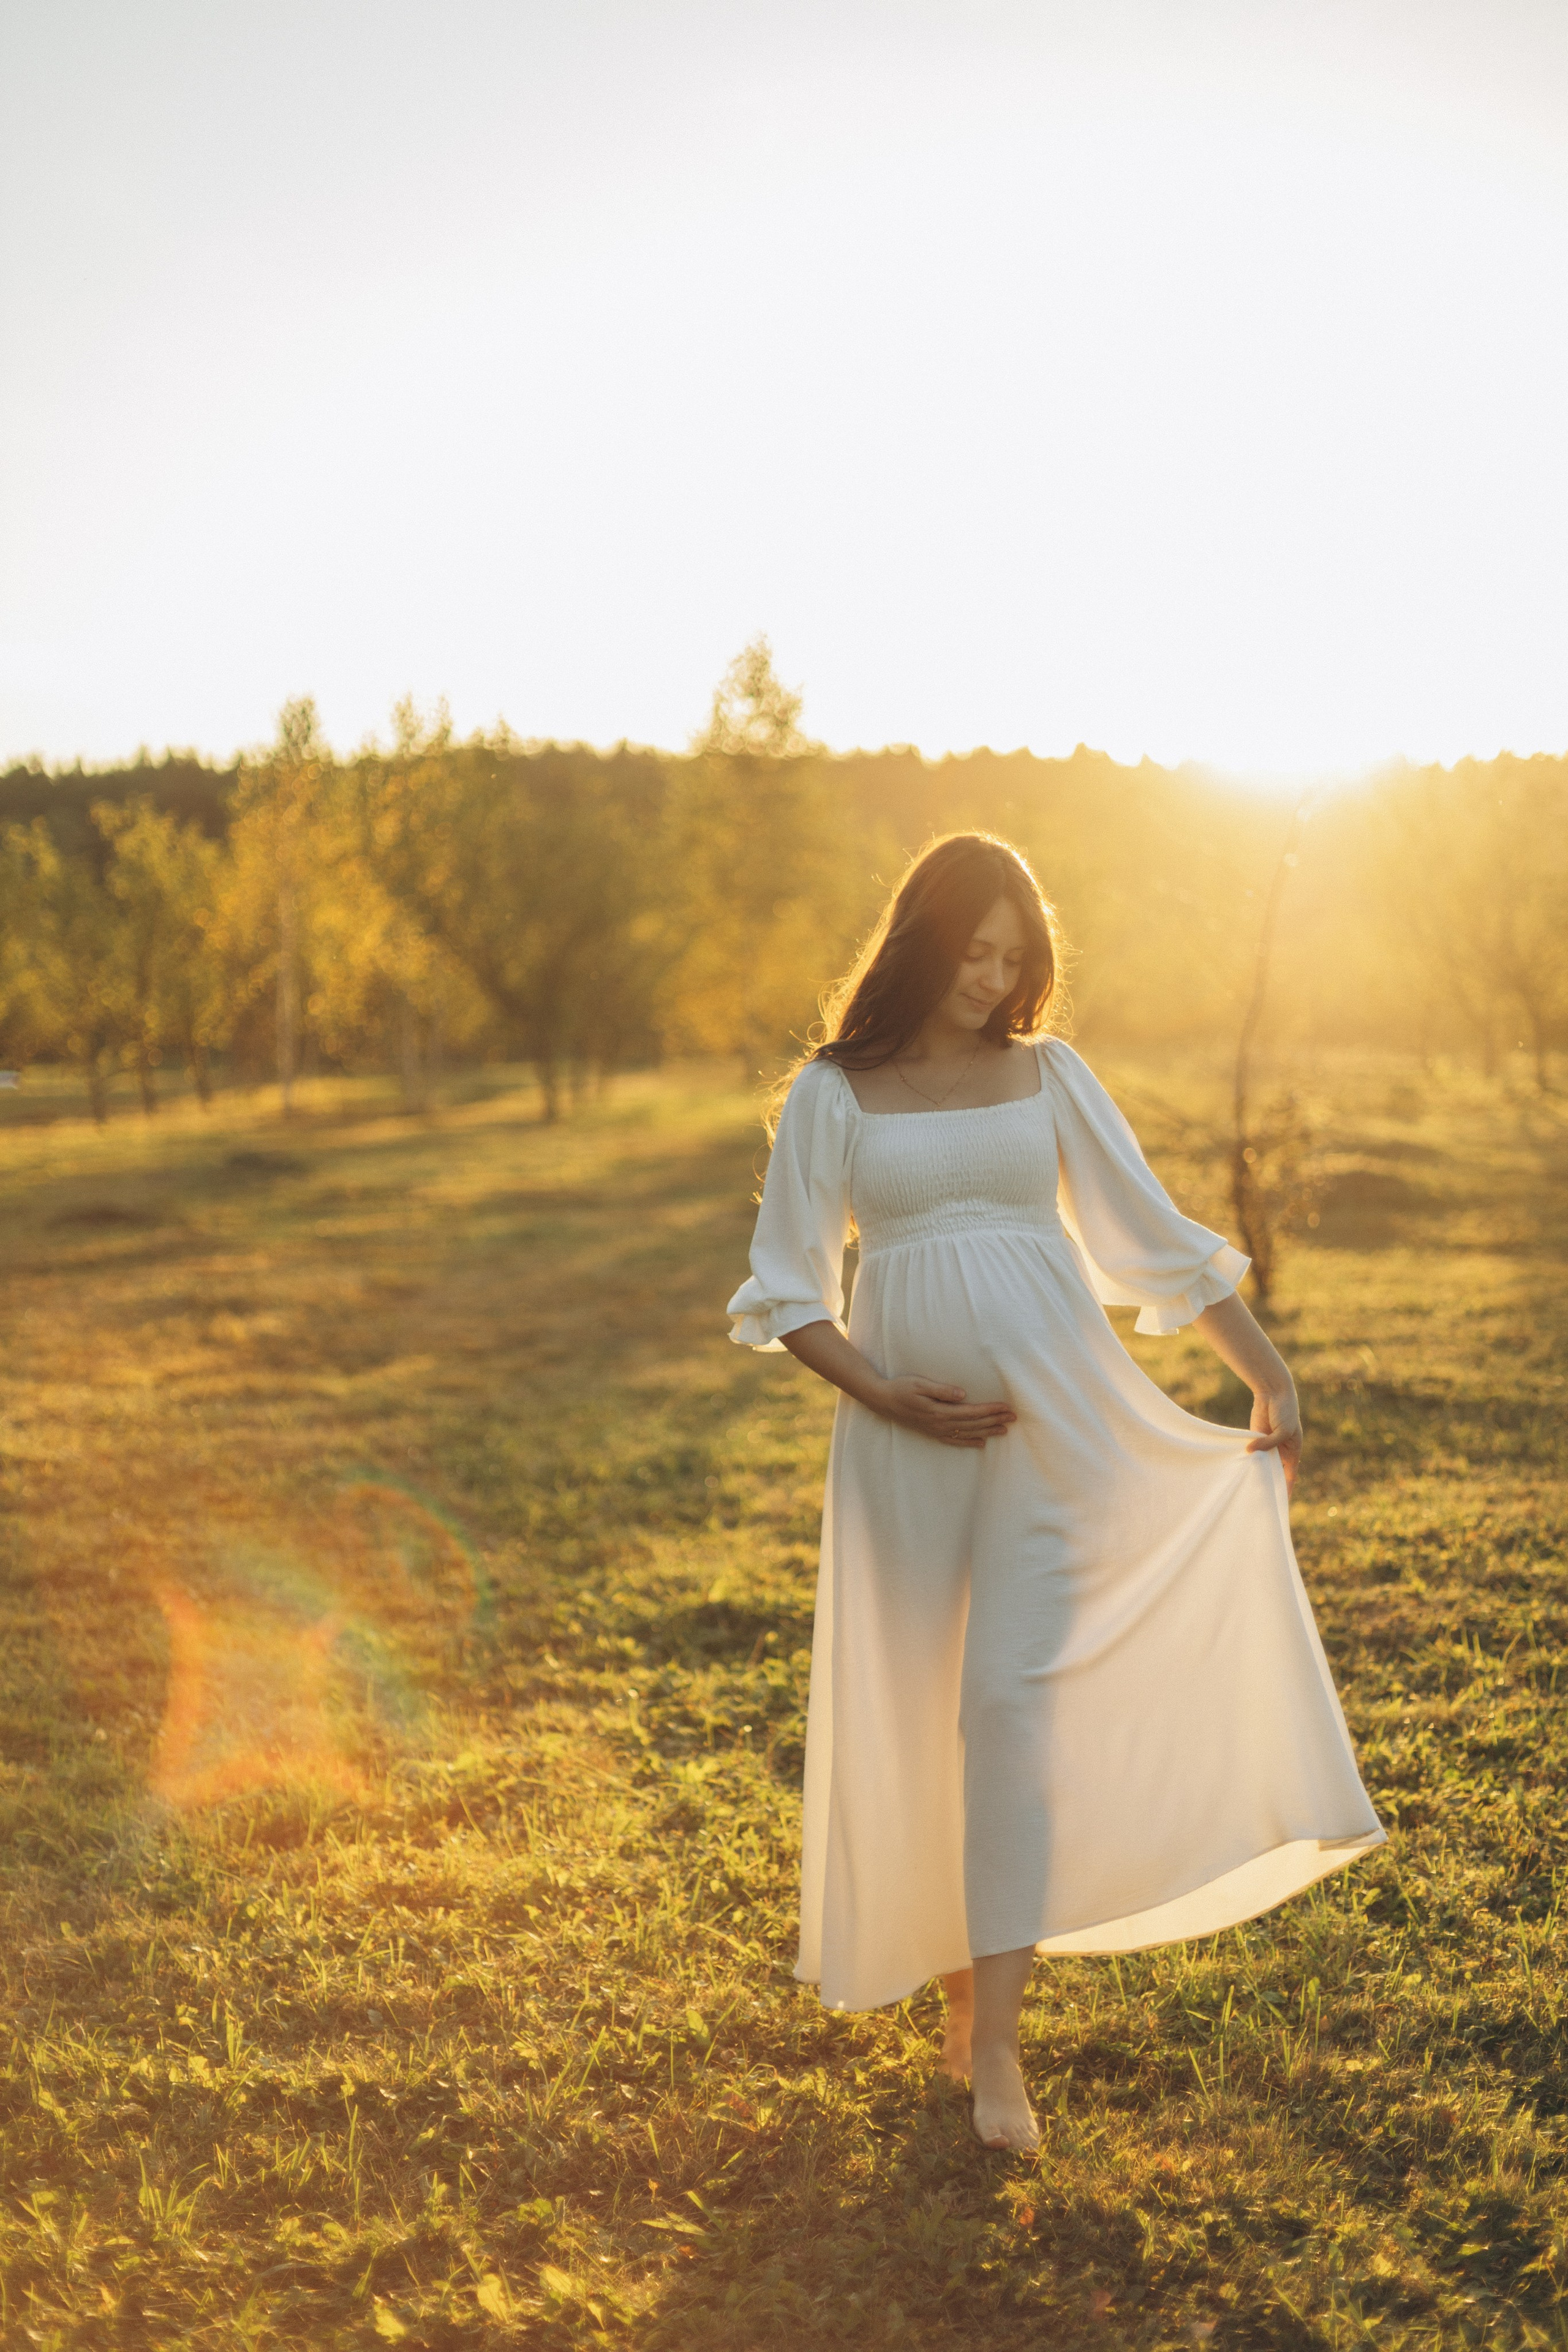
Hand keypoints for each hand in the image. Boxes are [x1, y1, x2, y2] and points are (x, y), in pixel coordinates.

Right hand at [873, 1375, 1016, 1448]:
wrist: (883, 1401)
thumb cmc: (901, 1388)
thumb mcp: (919, 1384)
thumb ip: (941, 1390)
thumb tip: (962, 1394)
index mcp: (939, 1411)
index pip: (972, 1412)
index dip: (990, 1410)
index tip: (1006, 1407)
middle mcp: (940, 1424)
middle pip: (973, 1424)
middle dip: (995, 1420)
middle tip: (1014, 1417)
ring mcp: (936, 1431)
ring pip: (968, 1433)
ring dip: (987, 1431)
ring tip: (1005, 1430)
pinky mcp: (932, 1433)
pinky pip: (955, 1441)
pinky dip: (969, 1442)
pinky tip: (981, 1443)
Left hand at [1246, 1384, 1301, 1492]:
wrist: (1274, 1392)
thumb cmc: (1285, 1412)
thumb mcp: (1282, 1430)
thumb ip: (1268, 1444)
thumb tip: (1250, 1452)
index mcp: (1292, 1451)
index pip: (1289, 1475)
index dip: (1285, 1488)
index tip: (1281, 1503)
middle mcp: (1280, 1451)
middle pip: (1273, 1471)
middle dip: (1268, 1482)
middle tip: (1259, 1497)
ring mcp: (1267, 1445)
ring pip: (1261, 1462)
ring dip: (1256, 1470)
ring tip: (1248, 1486)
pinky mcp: (1255, 1438)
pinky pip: (1251, 1451)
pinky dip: (1247, 1458)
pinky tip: (1240, 1468)